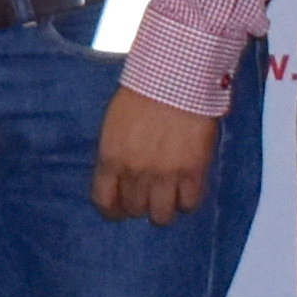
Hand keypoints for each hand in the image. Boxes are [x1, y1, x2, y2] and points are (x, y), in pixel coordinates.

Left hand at [91, 87, 221, 223]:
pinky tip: (186, 189)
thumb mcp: (113, 125)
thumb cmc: (141, 95)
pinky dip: (187, 201)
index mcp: (110, 158)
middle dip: (139, 205)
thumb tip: (118, 177)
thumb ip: (115, 154)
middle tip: (147, 195)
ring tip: (167, 196)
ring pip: (161, 216)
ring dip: (163, 209)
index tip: (118, 210)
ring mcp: (165, 175)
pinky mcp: (193, 173)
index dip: (112, 211)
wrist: (175, 81)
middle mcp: (135, 172)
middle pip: (134, 209)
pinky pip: (189, 204)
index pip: (104, 201)